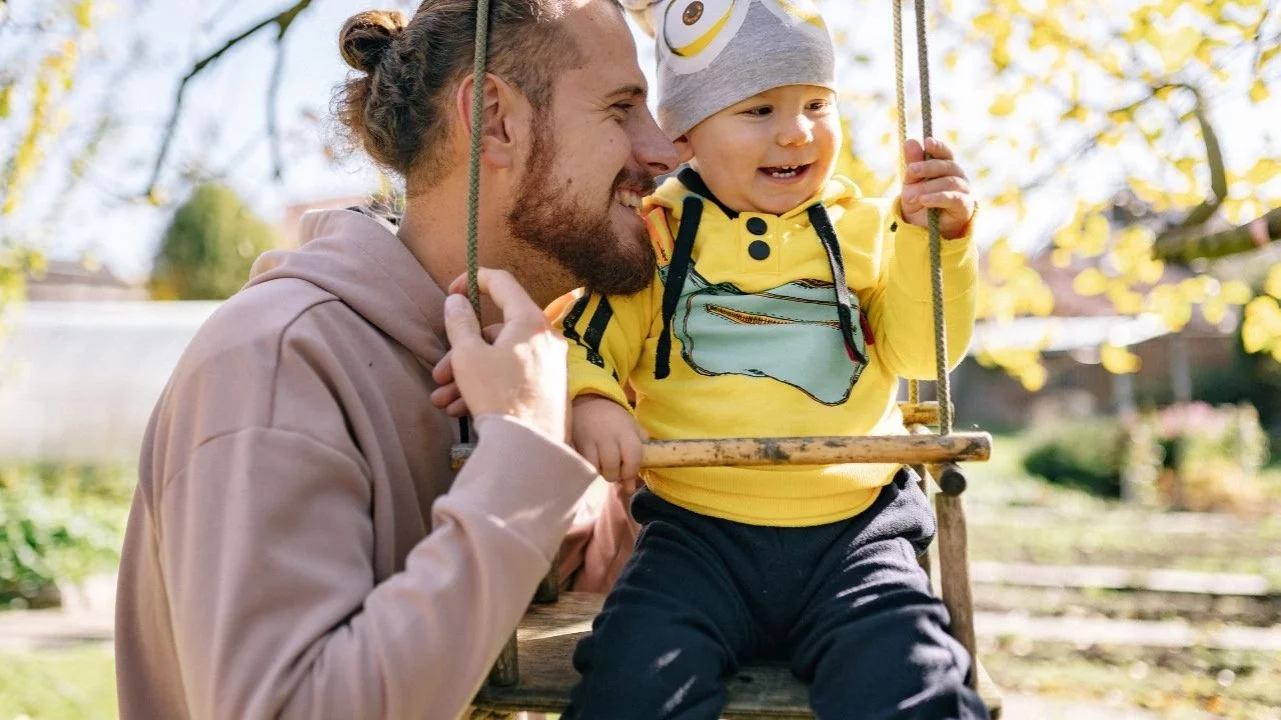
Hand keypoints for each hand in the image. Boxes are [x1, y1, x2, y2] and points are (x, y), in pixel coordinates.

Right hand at [438, 268, 567, 441]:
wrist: (532, 449)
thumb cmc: (499, 398)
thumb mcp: (468, 357)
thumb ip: (460, 323)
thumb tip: (457, 301)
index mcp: (530, 321)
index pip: (502, 282)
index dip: (473, 279)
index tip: (451, 292)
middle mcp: (546, 338)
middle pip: (496, 331)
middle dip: (461, 351)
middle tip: (439, 372)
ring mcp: (551, 365)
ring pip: (501, 359)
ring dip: (467, 376)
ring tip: (443, 399)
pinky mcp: (549, 389)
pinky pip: (513, 377)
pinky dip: (487, 387)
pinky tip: (460, 409)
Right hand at [571, 395, 645, 492]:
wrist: (589, 401)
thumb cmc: (614, 419)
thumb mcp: (632, 429)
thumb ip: (638, 455)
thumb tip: (631, 487)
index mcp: (626, 431)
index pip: (633, 458)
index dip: (631, 472)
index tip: (627, 474)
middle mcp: (609, 435)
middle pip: (612, 467)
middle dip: (615, 476)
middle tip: (614, 471)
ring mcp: (590, 439)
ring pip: (596, 468)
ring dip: (600, 473)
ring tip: (602, 466)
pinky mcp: (576, 442)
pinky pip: (583, 463)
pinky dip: (589, 468)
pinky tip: (592, 462)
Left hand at [900, 137, 974, 239]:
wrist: (924, 228)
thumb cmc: (919, 201)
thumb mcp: (911, 182)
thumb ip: (913, 163)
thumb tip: (910, 141)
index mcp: (945, 166)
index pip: (945, 153)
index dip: (938, 147)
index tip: (927, 142)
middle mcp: (958, 175)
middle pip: (946, 166)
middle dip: (926, 167)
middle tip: (910, 172)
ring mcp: (963, 190)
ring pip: (948, 182)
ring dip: (927, 187)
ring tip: (909, 195)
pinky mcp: (965, 205)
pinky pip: (953, 198)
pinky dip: (937, 198)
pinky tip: (924, 200)